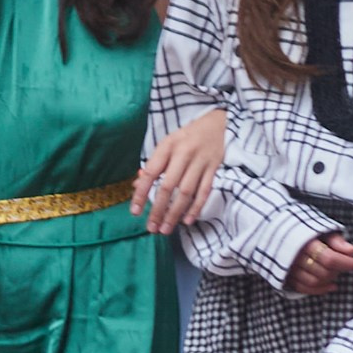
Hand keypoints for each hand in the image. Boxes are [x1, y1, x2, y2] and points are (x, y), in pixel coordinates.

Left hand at [134, 108, 226, 231]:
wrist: (218, 123)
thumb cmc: (186, 137)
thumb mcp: (167, 145)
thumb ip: (154, 165)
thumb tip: (136, 185)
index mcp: (168, 146)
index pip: (151, 173)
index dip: (141, 193)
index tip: (135, 211)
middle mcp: (184, 154)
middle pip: (168, 186)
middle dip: (158, 210)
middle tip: (151, 228)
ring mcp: (200, 161)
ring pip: (186, 192)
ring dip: (175, 213)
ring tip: (165, 229)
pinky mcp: (214, 168)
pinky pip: (205, 191)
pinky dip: (196, 207)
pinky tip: (187, 220)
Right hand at [283, 232, 352, 297]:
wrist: (279, 233)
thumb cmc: (307, 232)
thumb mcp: (323, 230)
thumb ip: (337, 241)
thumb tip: (352, 251)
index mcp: (305, 243)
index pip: (330, 259)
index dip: (347, 263)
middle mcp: (295, 257)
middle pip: (323, 272)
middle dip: (339, 270)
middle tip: (347, 264)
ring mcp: (289, 269)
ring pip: (314, 282)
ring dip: (330, 279)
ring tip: (338, 271)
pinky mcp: (286, 277)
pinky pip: (304, 289)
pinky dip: (320, 290)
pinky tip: (332, 286)